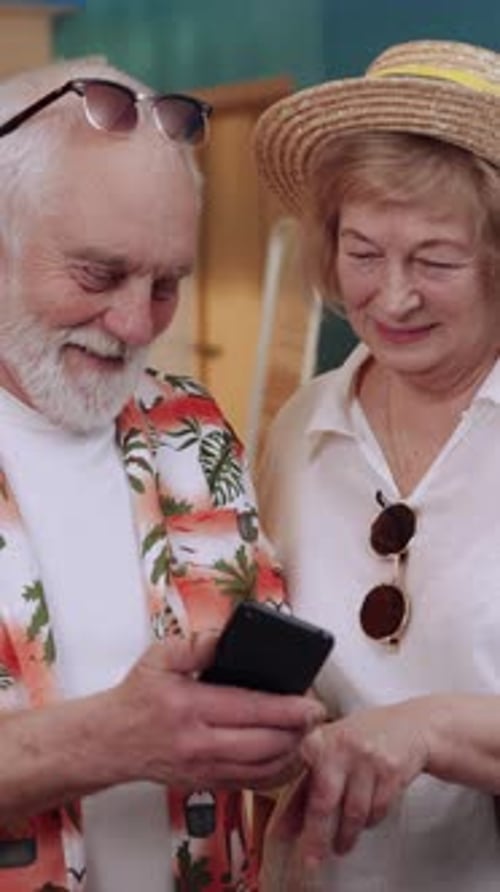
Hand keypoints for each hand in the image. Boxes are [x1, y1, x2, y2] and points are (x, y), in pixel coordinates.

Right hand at [111, 632, 325, 789]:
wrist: (108, 741)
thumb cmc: (135, 698)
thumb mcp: (160, 657)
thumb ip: (198, 643)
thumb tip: (230, 636)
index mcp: (189, 707)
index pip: (251, 710)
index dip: (288, 708)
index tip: (312, 703)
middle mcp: (198, 743)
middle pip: (264, 744)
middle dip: (298, 731)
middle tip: (316, 716)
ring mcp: (203, 769)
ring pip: (261, 769)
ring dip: (292, 754)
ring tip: (307, 735)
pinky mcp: (205, 784)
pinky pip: (250, 784)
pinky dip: (275, 773)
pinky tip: (286, 757)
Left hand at [267, 699, 431, 868]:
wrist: (410, 725)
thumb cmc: (362, 739)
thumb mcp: (330, 752)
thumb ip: (306, 786)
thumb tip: (285, 826)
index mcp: (320, 740)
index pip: (300, 781)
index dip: (291, 812)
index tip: (281, 836)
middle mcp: (341, 746)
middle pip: (325, 800)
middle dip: (317, 835)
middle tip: (313, 858)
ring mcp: (368, 757)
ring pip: (354, 811)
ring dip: (347, 834)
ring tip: (341, 845)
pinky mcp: (392, 770)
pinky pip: (377, 810)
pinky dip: (370, 821)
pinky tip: (366, 819)